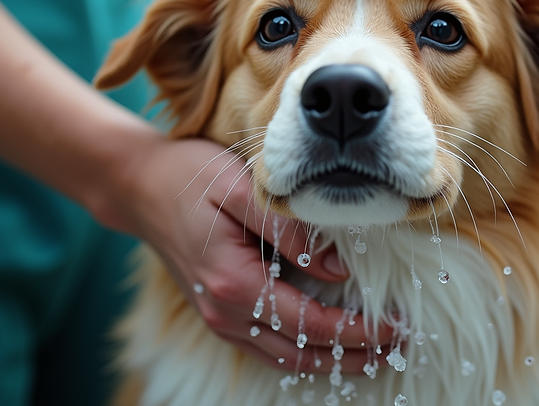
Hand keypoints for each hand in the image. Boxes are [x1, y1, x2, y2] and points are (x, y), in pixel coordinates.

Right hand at [95, 135, 388, 372]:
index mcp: (235, 283)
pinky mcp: (218, 312)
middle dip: (354, 354)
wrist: (139, 186)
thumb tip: (337, 267)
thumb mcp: (240, 188)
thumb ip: (288, 228)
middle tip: (400, 344)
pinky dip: (303, 352)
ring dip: (332, 361)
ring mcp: (219, 317)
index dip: (359, 331)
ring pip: (284, 358)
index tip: (398, 323)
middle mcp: (226, 312)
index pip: (312, 323)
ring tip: (376, 354)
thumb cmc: (189, 178)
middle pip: (302, 352)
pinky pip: (266, 347)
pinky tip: (329, 345)